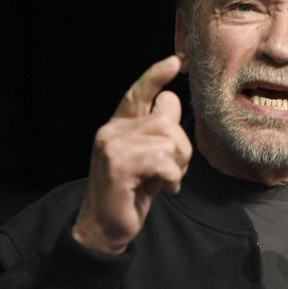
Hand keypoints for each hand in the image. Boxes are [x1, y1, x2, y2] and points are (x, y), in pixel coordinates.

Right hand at [72, 55, 191, 254]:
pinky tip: (164, 188)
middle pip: (167, 121)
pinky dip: (172, 177)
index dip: (156, 75)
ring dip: (178, 165)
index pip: (138, 93)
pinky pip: (162, 160)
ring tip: (166, 180)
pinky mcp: (117, 165)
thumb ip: (159, 132)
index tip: (177, 61)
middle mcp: (111, 131)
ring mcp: (111, 146)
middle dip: (182, 148)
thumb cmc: (131, 193)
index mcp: (119, 126)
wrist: (105, 227)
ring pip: (168, 140)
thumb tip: (171, 99)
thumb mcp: (150, 158)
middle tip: (173, 170)